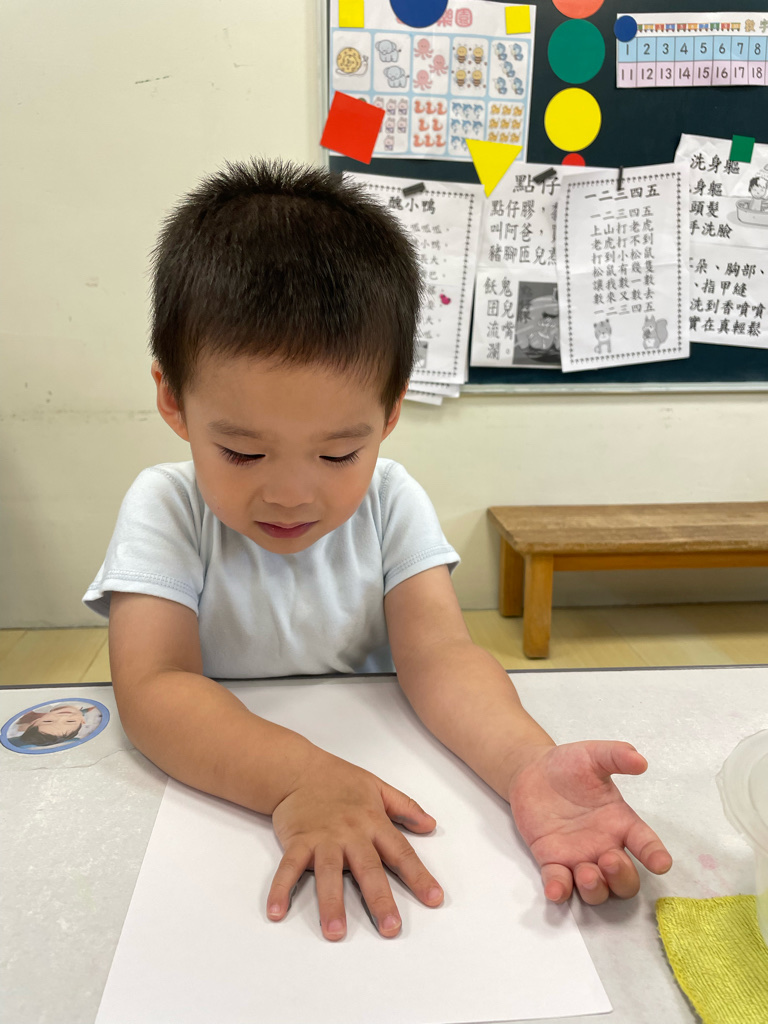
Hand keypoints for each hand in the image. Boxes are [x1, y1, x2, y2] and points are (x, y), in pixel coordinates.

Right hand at [267, 752, 443, 939]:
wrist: (298, 768)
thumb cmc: (339, 779)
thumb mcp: (378, 787)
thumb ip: (405, 807)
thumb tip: (430, 824)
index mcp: (373, 822)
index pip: (401, 852)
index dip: (418, 875)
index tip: (434, 898)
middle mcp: (350, 833)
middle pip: (368, 869)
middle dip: (379, 899)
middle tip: (390, 927)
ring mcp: (322, 839)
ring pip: (328, 873)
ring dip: (331, 903)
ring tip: (335, 931)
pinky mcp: (297, 841)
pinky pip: (288, 867)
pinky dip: (280, 888)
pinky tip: (277, 911)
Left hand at [507, 741, 671, 904]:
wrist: (533, 771)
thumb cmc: (569, 765)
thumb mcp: (593, 755)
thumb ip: (616, 755)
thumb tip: (640, 760)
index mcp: (620, 822)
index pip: (645, 843)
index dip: (655, 855)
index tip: (661, 863)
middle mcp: (604, 846)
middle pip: (625, 879)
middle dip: (622, 877)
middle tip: (609, 859)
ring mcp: (578, 858)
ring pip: (597, 891)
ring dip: (596, 890)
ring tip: (587, 873)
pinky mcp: (552, 862)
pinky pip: (559, 885)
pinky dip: (560, 891)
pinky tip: (556, 889)